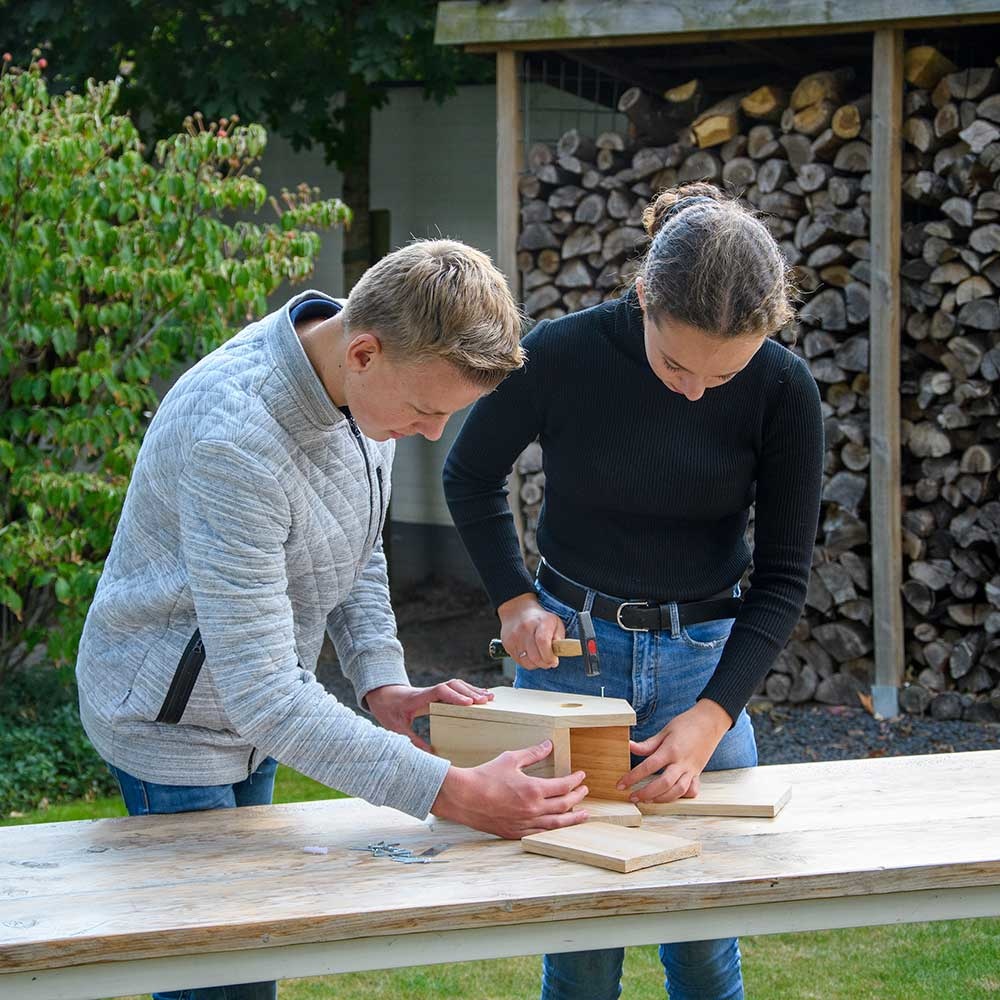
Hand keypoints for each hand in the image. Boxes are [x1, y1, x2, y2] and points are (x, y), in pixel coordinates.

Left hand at [366, 680, 492, 751]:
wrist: (382, 696)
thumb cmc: (389, 711)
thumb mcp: (396, 728)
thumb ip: (412, 741)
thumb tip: (430, 756)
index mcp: (419, 698)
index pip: (440, 692)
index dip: (455, 696)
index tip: (469, 703)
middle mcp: (429, 691)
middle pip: (453, 685)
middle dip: (470, 692)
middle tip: (485, 701)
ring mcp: (434, 691)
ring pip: (456, 685)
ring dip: (472, 690)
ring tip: (489, 697)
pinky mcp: (437, 693)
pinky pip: (455, 689)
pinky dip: (468, 691)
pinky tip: (480, 695)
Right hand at [431, 740, 589, 838]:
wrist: (464, 797)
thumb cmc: (485, 776)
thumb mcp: (510, 759)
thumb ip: (532, 753)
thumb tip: (548, 745)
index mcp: (533, 789)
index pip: (564, 786)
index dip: (575, 781)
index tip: (581, 776)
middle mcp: (533, 809)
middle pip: (564, 805)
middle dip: (578, 798)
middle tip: (585, 792)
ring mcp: (525, 823)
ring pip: (556, 823)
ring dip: (573, 818)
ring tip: (584, 815)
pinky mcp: (515, 832)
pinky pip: (540, 833)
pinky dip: (553, 830)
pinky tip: (558, 826)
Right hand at [497, 592, 564, 669]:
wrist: (517, 611)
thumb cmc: (539, 619)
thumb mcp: (555, 623)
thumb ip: (560, 637)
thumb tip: (560, 651)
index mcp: (541, 622)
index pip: (543, 642)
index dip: (549, 656)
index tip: (554, 661)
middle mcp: (526, 628)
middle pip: (535, 656)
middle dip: (545, 663)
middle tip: (549, 661)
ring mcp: (515, 637)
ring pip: (527, 662)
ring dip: (536, 664)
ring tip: (540, 657)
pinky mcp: (507, 644)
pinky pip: (519, 661)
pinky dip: (527, 662)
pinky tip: (530, 655)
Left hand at [617, 699, 732, 802]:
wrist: (710, 721)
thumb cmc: (687, 723)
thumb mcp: (665, 731)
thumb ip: (647, 744)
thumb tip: (629, 746)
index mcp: (671, 750)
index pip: (649, 767)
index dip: (633, 777)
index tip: (621, 785)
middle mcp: (682, 762)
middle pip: (663, 783)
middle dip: (646, 793)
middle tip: (632, 797)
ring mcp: (692, 770)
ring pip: (678, 791)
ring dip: (661, 798)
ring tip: (647, 800)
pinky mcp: (698, 773)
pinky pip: (691, 790)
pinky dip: (682, 796)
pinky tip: (670, 796)